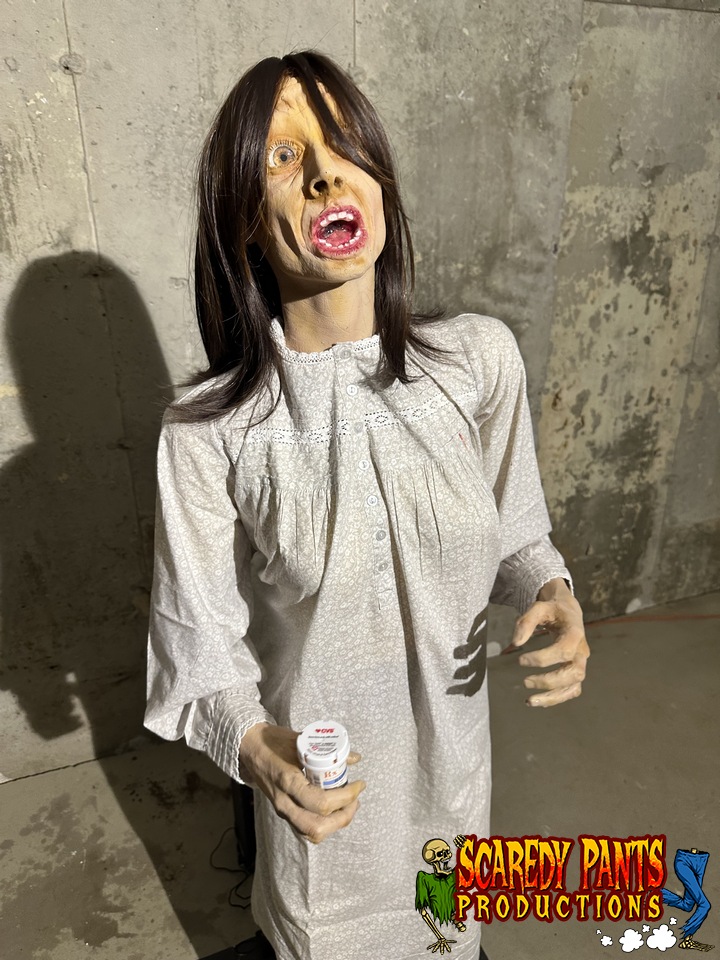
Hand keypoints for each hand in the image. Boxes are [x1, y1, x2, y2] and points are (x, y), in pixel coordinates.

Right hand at [238, 722, 365, 842]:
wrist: (248, 747)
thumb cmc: (273, 741)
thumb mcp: (301, 740)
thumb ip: (328, 749)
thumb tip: (355, 757)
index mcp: (288, 781)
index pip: (322, 803)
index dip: (346, 797)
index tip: (360, 784)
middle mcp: (284, 802)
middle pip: (318, 826)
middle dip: (343, 817)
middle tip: (356, 799)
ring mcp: (281, 810)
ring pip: (311, 833)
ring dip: (334, 824)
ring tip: (348, 806)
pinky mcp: (282, 812)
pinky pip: (304, 829)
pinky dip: (323, 825)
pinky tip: (334, 811)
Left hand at [502, 578, 588, 706]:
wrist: (568, 612)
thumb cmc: (552, 610)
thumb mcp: (538, 607)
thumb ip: (526, 622)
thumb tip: (515, 643)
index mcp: (575, 633)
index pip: (563, 651)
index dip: (542, 658)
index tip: (520, 660)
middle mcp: (582, 651)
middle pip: (574, 673)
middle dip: (549, 681)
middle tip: (525, 682)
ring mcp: (580, 663)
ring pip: (575, 686)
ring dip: (553, 697)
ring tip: (529, 701)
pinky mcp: (576, 671)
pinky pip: (572, 690)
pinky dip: (556, 698)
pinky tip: (537, 700)